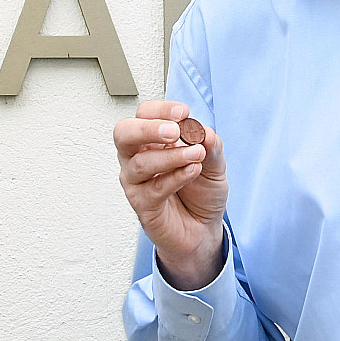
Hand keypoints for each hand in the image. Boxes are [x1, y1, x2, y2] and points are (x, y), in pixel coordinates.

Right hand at [114, 100, 227, 290]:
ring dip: (171, 157)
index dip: (160, 110)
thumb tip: (204, 130)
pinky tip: (193, 171)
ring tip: (196, 155)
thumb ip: (211, 146)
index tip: (183, 112)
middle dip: (148, 129)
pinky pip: (153, 189)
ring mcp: (136, 182)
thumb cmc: (200, 193)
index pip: (144, 115)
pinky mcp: (142, 205)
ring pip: (140, 164)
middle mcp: (137, 158)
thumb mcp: (215, 165)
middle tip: (174, 131)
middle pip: (124, 134)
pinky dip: (175, 177)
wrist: (203, 229)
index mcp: (151, 141)